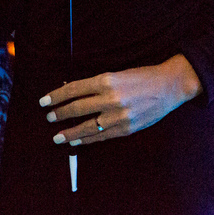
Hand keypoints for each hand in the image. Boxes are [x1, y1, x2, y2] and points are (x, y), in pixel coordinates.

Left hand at [40, 55, 200, 146]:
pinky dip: (87, 139)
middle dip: (60, 114)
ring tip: (58, 136)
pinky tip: (77, 140)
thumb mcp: (117, 74)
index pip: (73, 89)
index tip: (44, 102)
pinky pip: (102, 136)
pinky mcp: (126, 128)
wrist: (169, 86)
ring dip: (70, 132)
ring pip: (87, 126)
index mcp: (106, 80)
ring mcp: (118, 115)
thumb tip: (71, 91)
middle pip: (77, 108)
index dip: (56, 96)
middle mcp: (110, 98)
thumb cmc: (142, 77)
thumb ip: (96, 84)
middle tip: (49, 118)